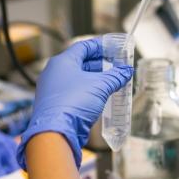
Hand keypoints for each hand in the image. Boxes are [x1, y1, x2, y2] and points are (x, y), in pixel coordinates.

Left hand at [17, 37, 133, 168]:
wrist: (55, 132)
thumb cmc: (72, 104)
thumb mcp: (100, 86)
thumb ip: (115, 77)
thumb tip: (126, 72)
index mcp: (62, 62)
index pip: (83, 46)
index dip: (99, 46)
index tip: (112, 47)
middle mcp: (54, 73)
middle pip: (80, 62)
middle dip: (99, 64)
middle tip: (115, 65)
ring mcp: (52, 89)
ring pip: (77, 78)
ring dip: (94, 79)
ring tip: (110, 81)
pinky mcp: (55, 104)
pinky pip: (73, 92)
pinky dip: (87, 91)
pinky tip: (99, 96)